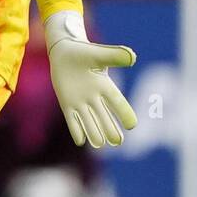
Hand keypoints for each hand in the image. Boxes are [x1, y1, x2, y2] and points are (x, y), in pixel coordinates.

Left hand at [45, 11, 136, 147]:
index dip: (124, 113)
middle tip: (118, 142)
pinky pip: (72, 119)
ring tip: (100, 144)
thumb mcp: (99, 54)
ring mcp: (81, 102)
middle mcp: (95, 97)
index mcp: (105, 86)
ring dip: (94, 132)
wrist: (64, 52)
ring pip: (90, 120)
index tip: (132, 125)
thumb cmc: (83, 52)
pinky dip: (76, 129)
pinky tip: (80, 141)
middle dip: (111, 128)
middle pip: (105, 116)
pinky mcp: (67, 104)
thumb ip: (115, 56)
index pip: (117, 102)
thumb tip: (132, 57)